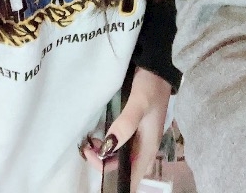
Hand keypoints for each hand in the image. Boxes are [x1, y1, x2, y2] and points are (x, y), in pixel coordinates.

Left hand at [80, 68, 170, 191]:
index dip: (115, 179)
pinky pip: (121, 143)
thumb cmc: (151, 84)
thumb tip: (109, 147)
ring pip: (122, 157)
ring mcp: (140, 136)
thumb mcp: (139, 102)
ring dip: (106, 155)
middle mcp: (145, 146)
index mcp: (149, 147)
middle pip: (125, 169)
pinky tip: (99, 135)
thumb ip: (126, 124)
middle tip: (88, 148)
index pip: (133, 178)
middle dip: (105, 165)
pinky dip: (109, 144)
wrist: (157, 64)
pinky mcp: (134, 126)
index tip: (95, 162)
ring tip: (90, 142)